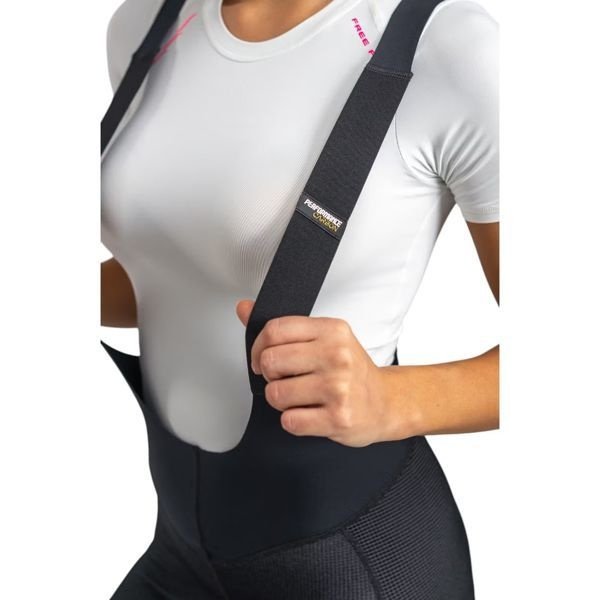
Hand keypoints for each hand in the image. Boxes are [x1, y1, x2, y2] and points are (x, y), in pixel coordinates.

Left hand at [235, 299, 390, 446]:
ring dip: (282, 401)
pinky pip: (290, 421)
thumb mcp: (324, 339)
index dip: (258, 347)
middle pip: (270, 361)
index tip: (262, 359)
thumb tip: (244, 308)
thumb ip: (284, 327)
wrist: (385, 403)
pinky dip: (293, 421)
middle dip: (271, 375)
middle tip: (286, 379)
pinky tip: (310, 413)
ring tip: (301, 398)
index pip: (275, 329)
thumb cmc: (351, 371)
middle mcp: (337, 355)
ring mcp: (338, 387)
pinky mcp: (338, 417)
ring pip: (276, 394)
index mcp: (332, 330)